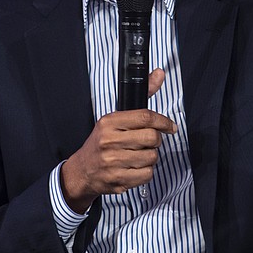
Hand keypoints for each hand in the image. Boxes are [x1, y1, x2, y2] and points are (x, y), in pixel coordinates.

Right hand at [60, 68, 176, 212]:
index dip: (163, 121)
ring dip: (151, 157)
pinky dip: (146, 171)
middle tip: (151, 142)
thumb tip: (160, 73)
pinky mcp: (117, 180)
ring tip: (140, 155)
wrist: (83, 170)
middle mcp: (109, 141)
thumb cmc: (103, 141)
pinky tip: (136, 167)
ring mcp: (112, 162)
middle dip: (156, 140)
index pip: (145, 117)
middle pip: (152, 138)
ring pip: (151, 157)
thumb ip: (142, 96)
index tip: (170, 126)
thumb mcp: (116, 117)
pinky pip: (147, 174)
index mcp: (109, 122)